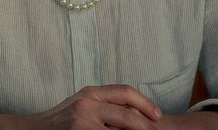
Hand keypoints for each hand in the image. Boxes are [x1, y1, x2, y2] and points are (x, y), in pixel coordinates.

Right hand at [24, 84, 161, 129]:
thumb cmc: (59, 121)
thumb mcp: (81, 104)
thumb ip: (104, 104)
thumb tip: (134, 112)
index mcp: (90, 92)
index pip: (125, 92)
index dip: (146, 103)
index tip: (157, 114)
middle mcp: (87, 104)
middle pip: (127, 115)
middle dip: (145, 125)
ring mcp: (82, 121)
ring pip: (119, 129)